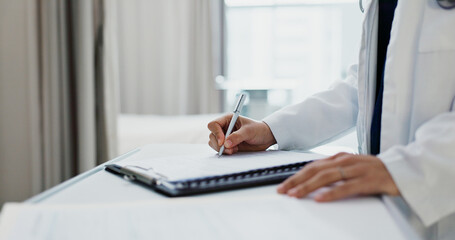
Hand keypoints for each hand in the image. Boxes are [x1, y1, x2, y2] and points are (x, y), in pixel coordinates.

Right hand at [207, 114, 276, 154]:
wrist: (265, 138)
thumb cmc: (258, 130)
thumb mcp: (249, 131)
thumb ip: (237, 137)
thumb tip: (226, 144)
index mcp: (227, 119)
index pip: (214, 125)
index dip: (216, 133)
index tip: (223, 142)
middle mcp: (224, 128)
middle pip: (212, 136)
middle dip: (219, 144)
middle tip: (229, 149)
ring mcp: (225, 137)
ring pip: (213, 144)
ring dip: (222, 149)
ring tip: (234, 150)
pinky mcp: (227, 145)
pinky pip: (219, 150)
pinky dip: (225, 152)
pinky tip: (234, 151)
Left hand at [277, 152, 399, 200]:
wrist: (404, 169)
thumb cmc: (376, 170)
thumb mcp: (352, 168)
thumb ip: (335, 171)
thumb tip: (314, 179)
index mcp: (340, 157)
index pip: (312, 166)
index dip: (296, 175)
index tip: (283, 185)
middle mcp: (346, 161)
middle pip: (315, 170)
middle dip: (296, 180)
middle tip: (282, 190)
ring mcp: (357, 169)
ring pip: (327, 177)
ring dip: (308, 186)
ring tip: (295, 194)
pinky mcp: (368, 180)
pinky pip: (346, 187)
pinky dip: (332, 193)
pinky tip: (321, 199)